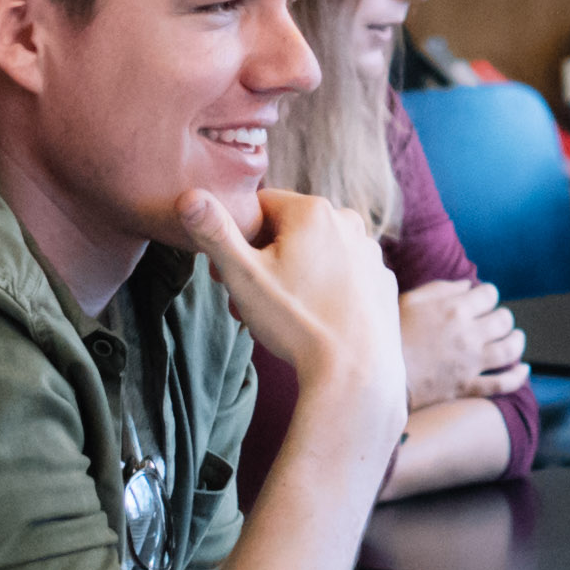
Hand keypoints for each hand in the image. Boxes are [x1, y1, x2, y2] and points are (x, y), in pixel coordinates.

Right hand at [187, 184, 415, 437]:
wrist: (354, 374)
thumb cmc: (296, 322)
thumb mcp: (243, 276)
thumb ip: (214, 233)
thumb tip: (188, 196)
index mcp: (313, 211)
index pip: (259, 207)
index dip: (238, 239)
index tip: (228, 274)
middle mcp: (348, 222)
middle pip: (288, 232)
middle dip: (263, 261)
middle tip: (246, 302)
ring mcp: (370, 253)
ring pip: (317, 255)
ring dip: (293, 277)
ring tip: (278, 317)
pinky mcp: (382, 282)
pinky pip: (343, 277)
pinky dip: (326, 291)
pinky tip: (315, 321)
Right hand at [398, 277, 528, 406]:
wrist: (377, 374)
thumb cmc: (390, 333)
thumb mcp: (411, 300)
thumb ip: (441, 289)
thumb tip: (468, 286)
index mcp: (455, 309)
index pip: (490, 294)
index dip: (487, 295)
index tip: (481, 301)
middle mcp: (468, 335)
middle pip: (504, 320)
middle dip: (502, 317)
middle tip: (495, 320)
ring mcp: (470, 363)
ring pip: (510, 349)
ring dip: (517, 341)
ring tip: (515, 338)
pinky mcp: (467, 386)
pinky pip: (502, 383)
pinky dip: (517, 376)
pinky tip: (523, 369)